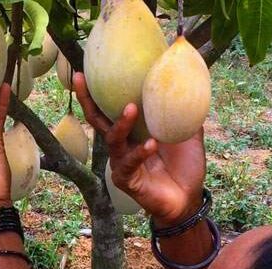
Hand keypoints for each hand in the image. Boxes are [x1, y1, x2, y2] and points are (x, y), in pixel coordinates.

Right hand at [73, 72, 205, 225]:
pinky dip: (140, 152)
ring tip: (131, 108)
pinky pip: (129, 163)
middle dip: (87, 99)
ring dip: (121, 123)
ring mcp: (121, 162)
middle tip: (80, 79)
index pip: (111, 106)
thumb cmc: (185, 166)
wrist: (188, 199)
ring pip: (113, 139)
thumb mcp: (188, 132)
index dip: (99, 89)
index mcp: (132, 130)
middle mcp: (121, 144)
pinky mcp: (126, 179)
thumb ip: (184, 109)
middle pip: (97, 119)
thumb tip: (191, 77)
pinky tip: (152, 144)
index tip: (88, 67)